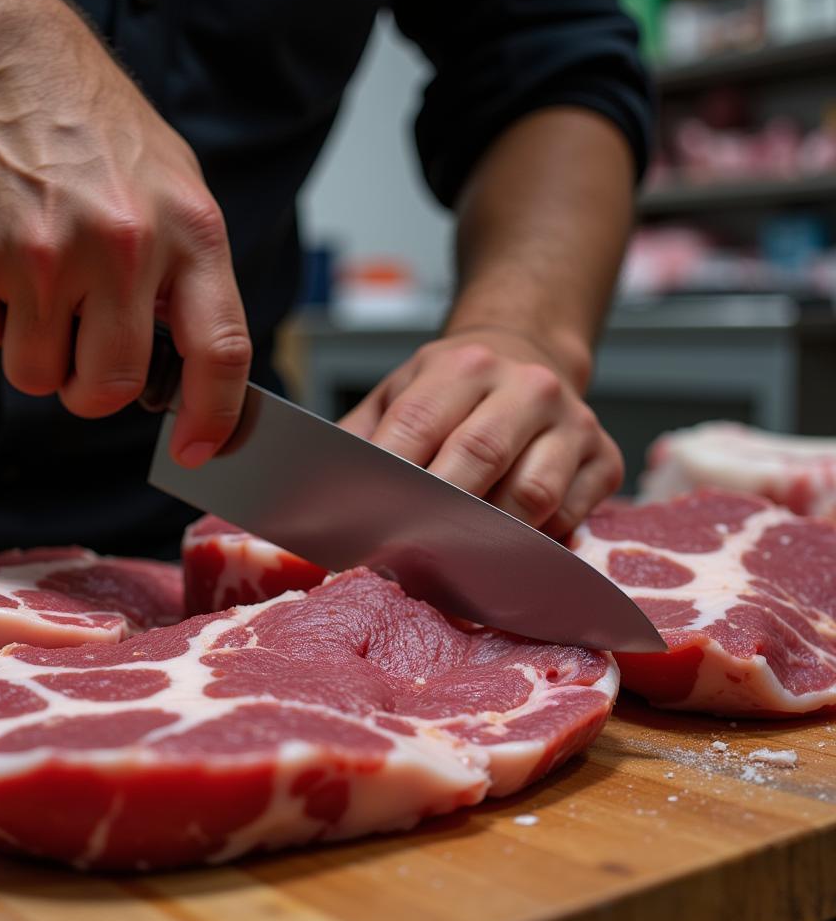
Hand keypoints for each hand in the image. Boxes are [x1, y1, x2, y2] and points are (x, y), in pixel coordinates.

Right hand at [0, 0, 249, 465]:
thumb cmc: (102, 139)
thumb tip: (196, 371)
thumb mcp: (181, 193)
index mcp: (189, 234)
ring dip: (37, 354)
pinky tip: (0, 265)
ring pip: (36, 376)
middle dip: (94, 392)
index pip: (219, 351)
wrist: (8, 67)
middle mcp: (119, 248)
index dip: (211, 417)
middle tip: (86, 358)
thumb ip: (194, 278)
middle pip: (109, 387)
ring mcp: (39, 255)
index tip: (196, 450)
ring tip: (40, 290)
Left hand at [340, 326, 622, 536]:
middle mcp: (526, 386)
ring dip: (487, 538)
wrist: (530, 357)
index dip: (388, 479)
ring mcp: (573, 423)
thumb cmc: (454, 389)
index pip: (418, 425)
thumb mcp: (402, 391)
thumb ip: (364, 436)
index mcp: (463, 365)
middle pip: (478, 458)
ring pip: (531, 496)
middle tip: (402, 555)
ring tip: (451, 562)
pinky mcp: (605, 460)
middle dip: (436, 514)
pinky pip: (569, 519)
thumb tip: (316, 492)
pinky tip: (504, 552)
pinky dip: (533, 546)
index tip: (363, 523)